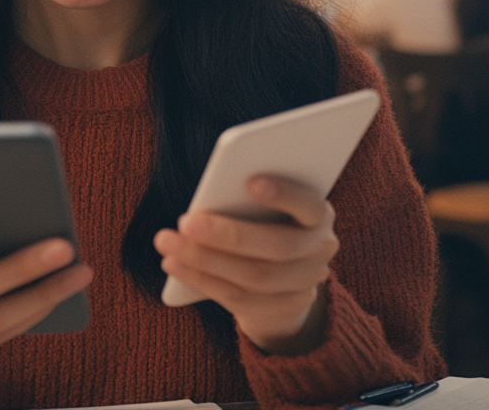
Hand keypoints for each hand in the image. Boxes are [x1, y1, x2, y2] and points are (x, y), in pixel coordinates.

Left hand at [154, 175, 337, 354]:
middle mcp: (320, 249)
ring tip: (168, 243)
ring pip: (255, 277)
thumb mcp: (265, 205)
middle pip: (277, 247)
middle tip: (185, 222)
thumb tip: (210, 199)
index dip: (285, 195)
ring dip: (205, 261)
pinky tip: (174, 264)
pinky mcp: (285, 307)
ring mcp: (306, 283)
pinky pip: (240, 298)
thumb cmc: (265, 218)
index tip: (251, 181)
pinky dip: (202, 280)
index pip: (310, 205)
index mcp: (319, 215)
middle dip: (227, 235)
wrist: (287, 272)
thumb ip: (248, 199)